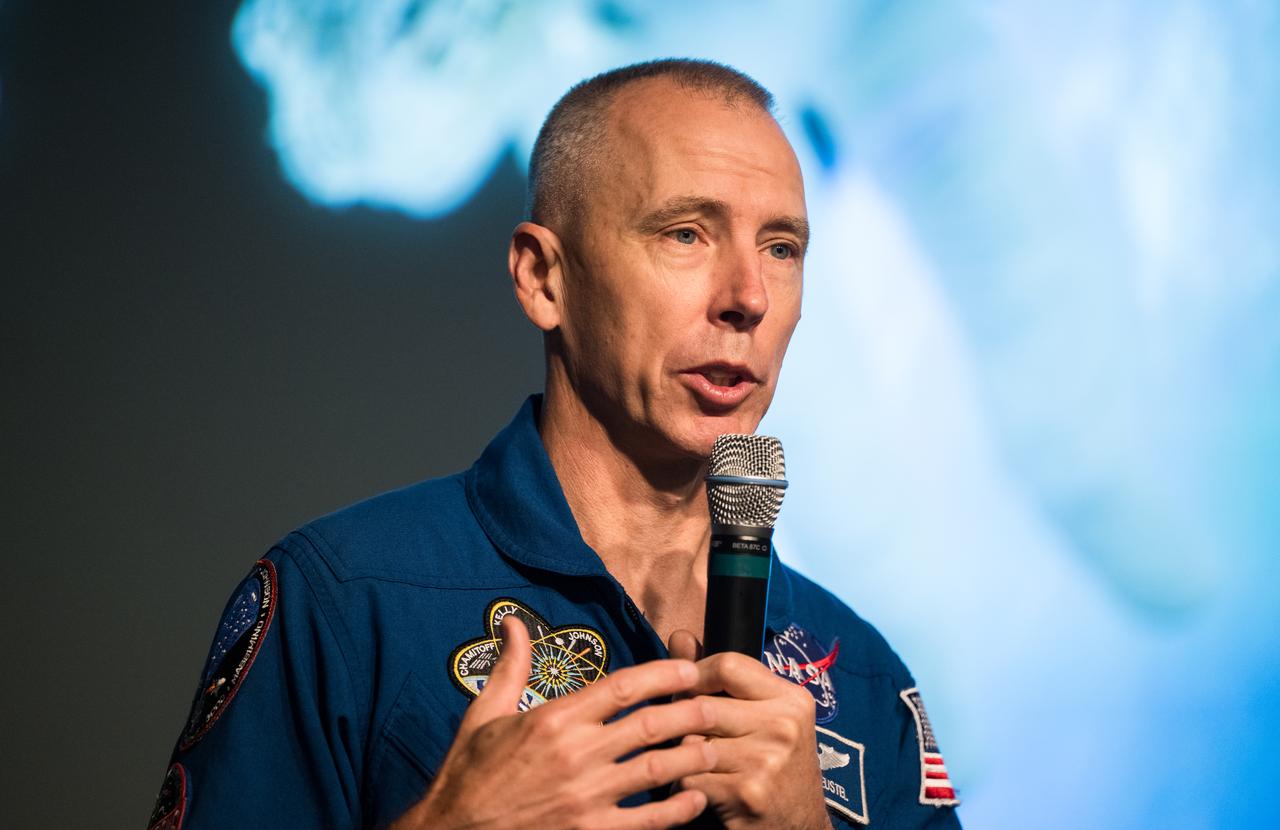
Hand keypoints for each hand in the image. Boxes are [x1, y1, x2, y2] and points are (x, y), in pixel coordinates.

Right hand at [391, 616, 718, 829]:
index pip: (623, 687)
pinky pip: (646, 821)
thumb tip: (514, 622)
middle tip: (715, 704)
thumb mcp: (484, 714)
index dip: (663, 674)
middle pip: (650, 724)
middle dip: (690, 711)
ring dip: (692, 756)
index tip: (689, 668)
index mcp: (554, 719)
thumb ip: (510, 666)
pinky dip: (676, 811)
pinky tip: (694, 800)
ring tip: (714, 748)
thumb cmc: (469, 775)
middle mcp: (576, 754)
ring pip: (656, 769)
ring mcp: (586, 797)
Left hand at [669, 631, 832, 829]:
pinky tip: (697, 787)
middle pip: (703, 705)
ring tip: (690, 760)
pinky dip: (684, 784)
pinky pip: (691, 777)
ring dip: (680, 753)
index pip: (728, 664)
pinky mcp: (747, 793)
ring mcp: (767, 760)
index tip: (688, 690)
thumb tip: (679, 636)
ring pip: (692, 741)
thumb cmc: (775, 765)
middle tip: (679, 731)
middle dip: (682, 719)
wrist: (800, 826)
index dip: (696, 674)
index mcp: (791, 699)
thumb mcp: (764, 715)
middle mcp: (783, 726)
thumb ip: (721, 676)